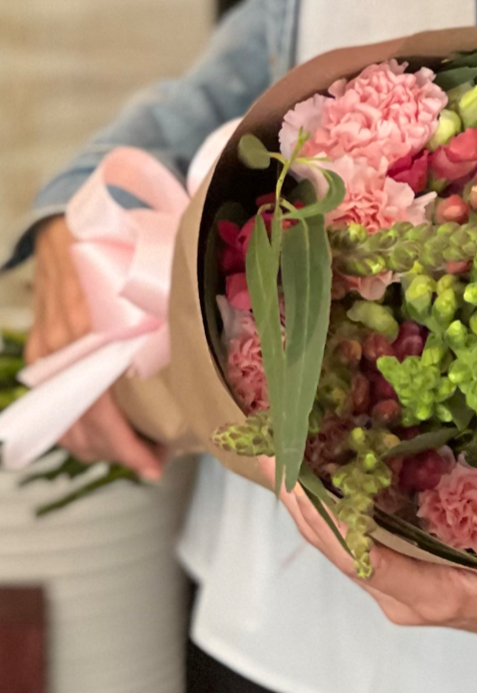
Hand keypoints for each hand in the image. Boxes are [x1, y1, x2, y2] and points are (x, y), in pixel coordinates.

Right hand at [26, 217, 165, 480]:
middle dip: (119, 453)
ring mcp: (48, 355)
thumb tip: (220, 346)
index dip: (126, 444)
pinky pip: (53, 406)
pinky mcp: (41, 355)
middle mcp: (66, 351)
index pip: (101, 407)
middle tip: (155, 464)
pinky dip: (78, 429)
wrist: (68, 229)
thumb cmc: (122, 249)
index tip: (155, 463)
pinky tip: (105, 438)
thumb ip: (175, 312)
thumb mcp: (155, 277)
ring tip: (137, 454)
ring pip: (64, 422)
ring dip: (99, 447)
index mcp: (96, 334)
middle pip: (83, 425)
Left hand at [259, 459, 476, 639]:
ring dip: (311, 499)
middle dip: (302, 503)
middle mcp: (405, 590)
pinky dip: (337, 501)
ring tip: (284, 452)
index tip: (297, 486)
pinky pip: (361, 533)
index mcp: (432, 596)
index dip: (327, 524)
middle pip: (338, 548)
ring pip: (343, 541)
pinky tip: (324, 465)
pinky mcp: (408, 561)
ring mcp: (402, 576)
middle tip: (273, 451)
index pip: (364, 560)